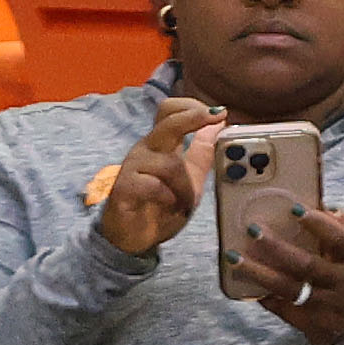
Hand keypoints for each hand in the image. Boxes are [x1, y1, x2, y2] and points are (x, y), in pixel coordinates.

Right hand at [96, 97, 216, 257]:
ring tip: (184, 203)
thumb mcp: (191, 178)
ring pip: (168, 164)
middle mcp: (146, 150)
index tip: (219, 112)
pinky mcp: (124, 188)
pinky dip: (167, 196)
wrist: (133, 237)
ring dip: (185, 186)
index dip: (191, 107)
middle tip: (215, 117)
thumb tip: (219, 122)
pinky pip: (151, 185)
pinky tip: (168, 204)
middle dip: (192, 118)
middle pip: (167, 123)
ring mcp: (132, 167)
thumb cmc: (160, 204)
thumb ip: (203, 151)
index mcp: (160, 144)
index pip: (169, 111)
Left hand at [244, 203, 343, 343]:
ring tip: (234, 258)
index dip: (318, 224)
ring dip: (259, 272)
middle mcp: (342, 284)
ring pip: (288, 288)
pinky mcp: (311, 324)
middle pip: (307, 265)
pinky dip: (263, 296)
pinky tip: (243, 285)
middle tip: (252, 229)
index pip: (339, 239)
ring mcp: (325, 306)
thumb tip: (327, 207)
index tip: (294, 209)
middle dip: (277, 247)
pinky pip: (281, 308)